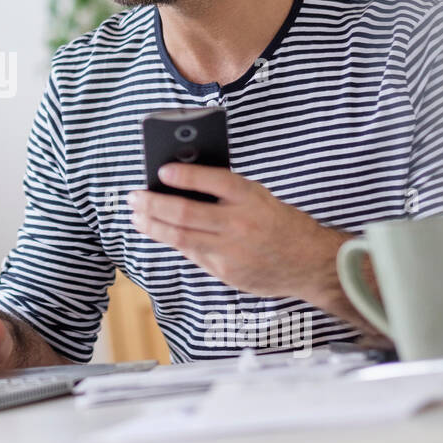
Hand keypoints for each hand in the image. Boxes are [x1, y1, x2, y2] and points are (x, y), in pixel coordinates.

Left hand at [126, 162, 340, 301]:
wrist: (309, 262)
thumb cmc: (277, 222)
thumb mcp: (258, 197)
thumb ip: (225, 191)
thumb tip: (180, 182)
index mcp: (250, 197)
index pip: (213, 180)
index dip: (184, 175)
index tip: (161, 171)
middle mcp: (240, 223)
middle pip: (185, 212)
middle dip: (152, 203)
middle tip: (134, 197)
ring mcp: (231, 250)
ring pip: (180, 236)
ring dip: (152, 225)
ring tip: (136, 216)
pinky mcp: (225, 270)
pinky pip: (191, 253)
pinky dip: (172, 240)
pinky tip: (158, 231)